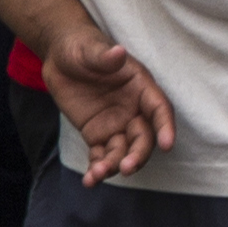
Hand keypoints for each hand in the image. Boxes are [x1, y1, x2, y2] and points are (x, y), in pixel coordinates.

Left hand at [40, 20, 176, 184]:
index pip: (159, 109)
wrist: (60, 56)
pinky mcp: (98, 135)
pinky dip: (97, 169)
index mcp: (140, 87)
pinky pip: (102, 155)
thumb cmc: (81, 46)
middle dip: (138, 154)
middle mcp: (133, 109)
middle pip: (144, 137)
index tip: (167, 145)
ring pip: (123, 151)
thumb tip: (119, 53)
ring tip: (97, 174)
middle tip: (125, 167)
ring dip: (114, 165)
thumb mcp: (89, 49)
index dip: (165, 127)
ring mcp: (116, 124)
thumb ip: (105, 56)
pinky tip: (89, 180)